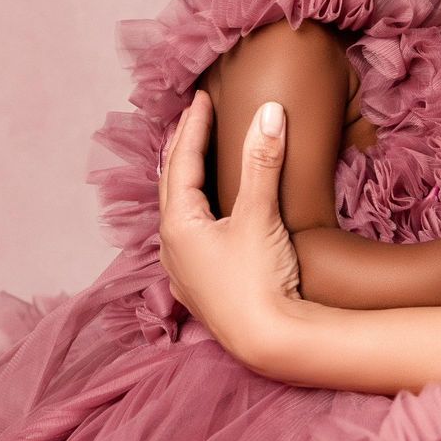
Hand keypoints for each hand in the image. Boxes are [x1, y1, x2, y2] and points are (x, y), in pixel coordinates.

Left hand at [157, 91, 304, 372]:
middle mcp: (172, 247)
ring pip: (177, 212)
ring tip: (195, 158)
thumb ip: (263, 162)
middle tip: (192, 118)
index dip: (192, 126)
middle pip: (171, 185)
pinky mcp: (200, 287)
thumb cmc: (260, 280)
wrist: (269, 342)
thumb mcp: (261, 216)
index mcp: (178, 224)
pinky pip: (189, 236)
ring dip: (186, 180)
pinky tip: (204, 215)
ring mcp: (183, 270)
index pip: (182, 161)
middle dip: (182, 149)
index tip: (201, 98)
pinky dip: (195, 211)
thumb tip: (269, 112)